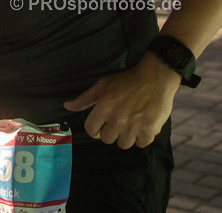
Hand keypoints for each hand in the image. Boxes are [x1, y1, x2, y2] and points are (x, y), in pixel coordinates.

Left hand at [62, 53, 180, 148]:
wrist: (155, 77)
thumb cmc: (126, 80)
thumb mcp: (102, 85)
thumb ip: (84, 99)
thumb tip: (67, 106)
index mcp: (103, 109)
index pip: (91, 130)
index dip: (95, 130)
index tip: (101, 127)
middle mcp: (117, 120)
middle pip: (107, 140)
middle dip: (111, 133)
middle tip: (117, 124)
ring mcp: (133, 127)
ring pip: (124, 144)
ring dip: (126, 137)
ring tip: (130, 127)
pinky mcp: (150, 130)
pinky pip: (141, 144)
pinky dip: (141, 138)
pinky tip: (142, 128)